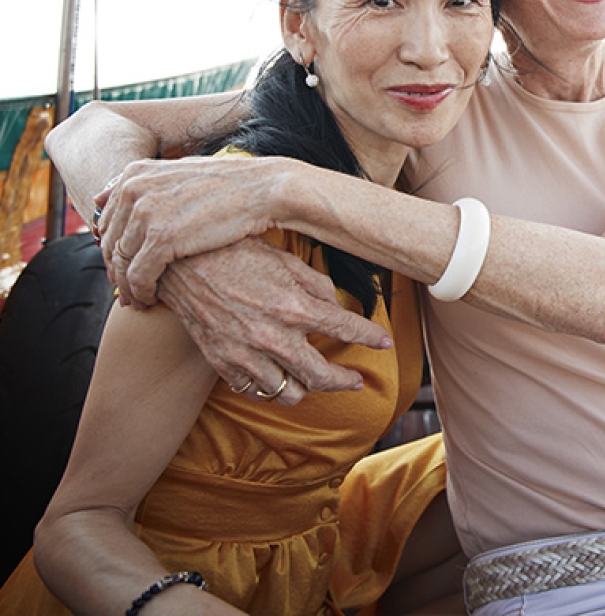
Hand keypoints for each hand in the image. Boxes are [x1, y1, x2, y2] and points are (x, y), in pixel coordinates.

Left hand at [96, 156, 290, 305]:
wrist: (264, 189)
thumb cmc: (229, 184)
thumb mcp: (180, 171)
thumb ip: (144, 182)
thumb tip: (104, 192)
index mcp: (136, 174)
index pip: (106, 219)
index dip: (111, 247)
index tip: (123, 265)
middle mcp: (134, 190)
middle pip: (109, 242)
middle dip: (116, 270)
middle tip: (126, 290)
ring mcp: (146, 214)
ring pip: (121, 262)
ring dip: (127, 286)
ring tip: (138, 300)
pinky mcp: (162, 239)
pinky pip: (138, 276)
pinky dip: (142, 292)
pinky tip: (151, 301)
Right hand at [155, 238, 393, 402]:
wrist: (179, 263)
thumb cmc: (234, 252)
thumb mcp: (283, 259)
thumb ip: (314, 284)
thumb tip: (337, 303)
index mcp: (292, 305)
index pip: (345, 329)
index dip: (370, 337)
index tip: (384, 342)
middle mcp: (272, 336)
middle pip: (320, 376)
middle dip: (345, 381)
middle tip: (356, 380)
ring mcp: (245, 355)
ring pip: (288, 393)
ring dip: (307, 389)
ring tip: (316, 380)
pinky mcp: (223, 364)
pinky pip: (255, 390)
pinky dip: (271, 387)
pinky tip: (279, 375)